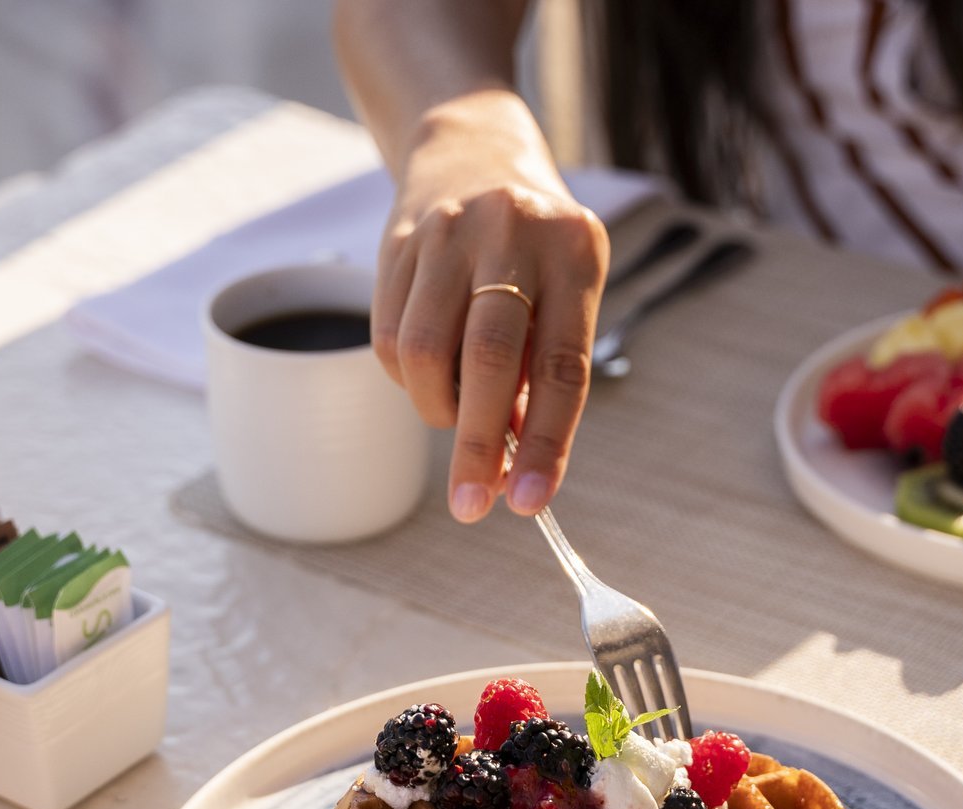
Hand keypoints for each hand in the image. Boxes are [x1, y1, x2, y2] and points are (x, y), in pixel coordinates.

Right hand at [371, 89, 606, 521]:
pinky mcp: (397, 243)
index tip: (528, 502)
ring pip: (425, 351)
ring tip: (455, 414)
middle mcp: (512, 233)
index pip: (563, 365)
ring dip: (439, 409)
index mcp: (574, 251)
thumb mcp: (565, 292)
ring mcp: (448, 233)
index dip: (546, 441)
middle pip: (488, 357)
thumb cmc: (534, 251)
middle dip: (476, 443)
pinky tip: (431, 373)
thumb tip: (508, 466)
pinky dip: (409, 380)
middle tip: (471, 505)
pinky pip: (388, 337)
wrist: (471, 150)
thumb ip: (543, 372)